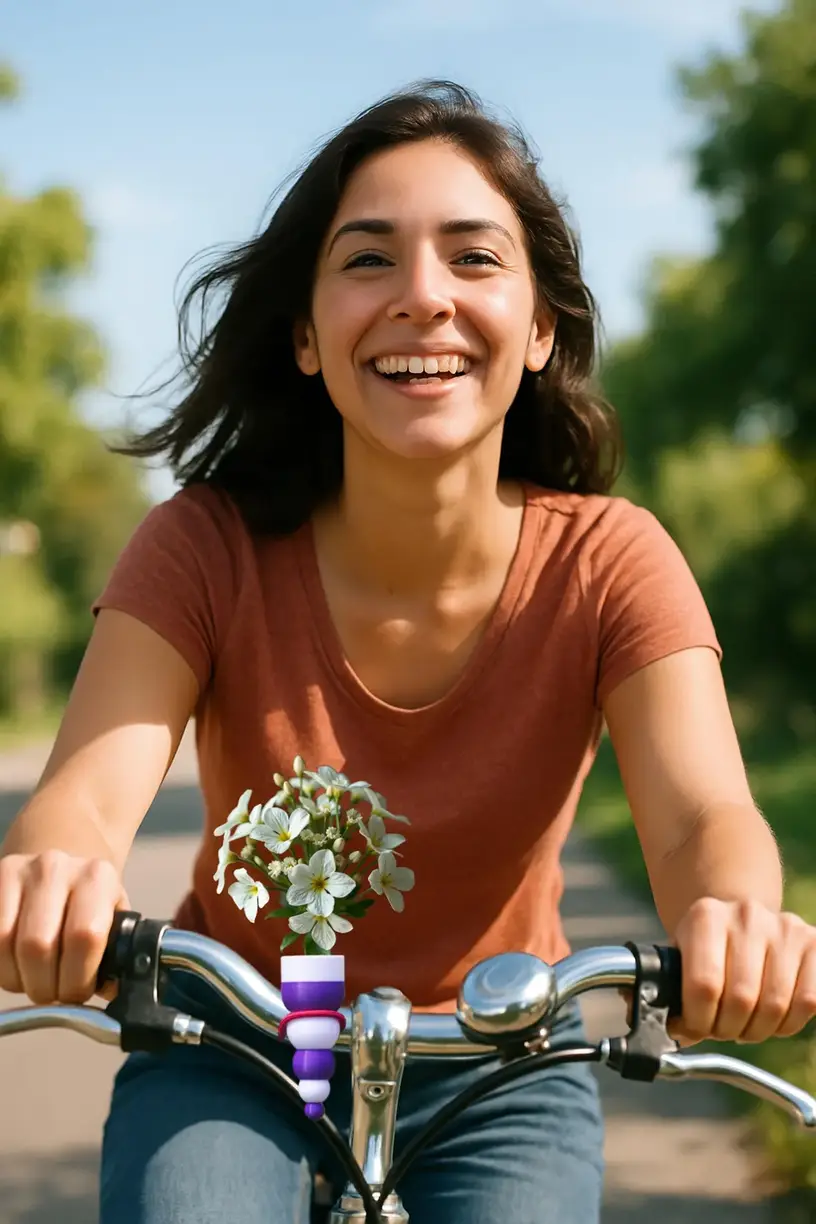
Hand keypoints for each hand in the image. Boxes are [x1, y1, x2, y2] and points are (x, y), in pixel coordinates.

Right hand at [0, 851, 127, 1004]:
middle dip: (43, 986)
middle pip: (38, 945)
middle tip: (51, 993)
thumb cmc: (90, 905)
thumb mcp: (114, 922)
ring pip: (4, 944)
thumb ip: (115, 956)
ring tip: (30, 980)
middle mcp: (57, 868)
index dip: (77, 978)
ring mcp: (20, 871)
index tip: (77, 994)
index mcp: (98, 878)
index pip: (85, 936)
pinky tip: (13, 966)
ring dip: (16, 978)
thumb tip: (113, 992)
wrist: (61, 869)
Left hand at [671, 897, 815, 1044]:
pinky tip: (773, 1018)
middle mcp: (747, 916)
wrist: (741, 918)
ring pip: (775, 1006)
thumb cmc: (708, 947)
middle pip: (741, 1000)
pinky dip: (789, 1023)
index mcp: (706, 917)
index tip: (693, 1029)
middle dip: (727, 1029)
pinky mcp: (814, 942)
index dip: (698, 1021)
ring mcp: (785, 927)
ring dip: (757, 1030)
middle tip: (721, 1029)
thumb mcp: (681, 958)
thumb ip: (673, 993)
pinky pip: (808, 1002)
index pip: (704, 986)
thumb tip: (678, 1035)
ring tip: (745, 1025)